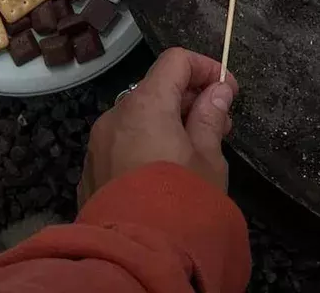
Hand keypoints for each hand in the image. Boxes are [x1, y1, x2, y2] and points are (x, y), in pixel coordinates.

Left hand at [79, 48, 238, 203]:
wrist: (136, 259)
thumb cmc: (182, 201)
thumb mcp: (209, 158)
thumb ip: (211, 117)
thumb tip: (218, 91)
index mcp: (145, 104)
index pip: (175, 60)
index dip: (206, 67)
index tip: (228, 89)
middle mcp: (115, 116)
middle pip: (155, 88)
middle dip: (189, 98)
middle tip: (219, 124)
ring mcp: (98, 144)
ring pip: (137, 117)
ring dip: (167, 122)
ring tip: (194, 151)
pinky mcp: (91, 171)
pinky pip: (122, 143)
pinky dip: (145, 144)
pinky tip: (164, 172)